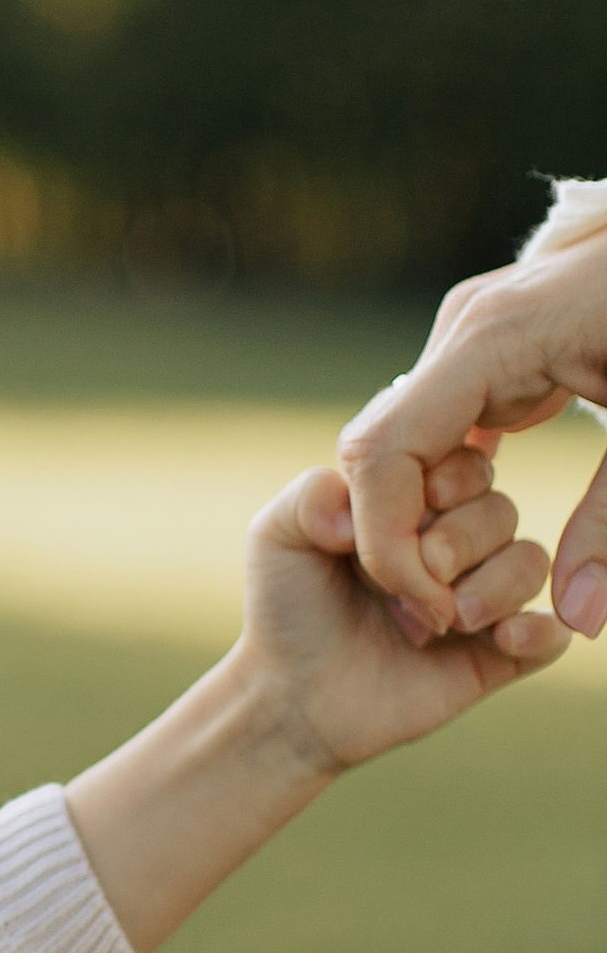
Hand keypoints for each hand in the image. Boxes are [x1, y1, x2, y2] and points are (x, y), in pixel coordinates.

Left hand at [65, 459, 564, 952]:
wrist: (294, 697)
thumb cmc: (285, 611)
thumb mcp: (277, 539)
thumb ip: (312, 494)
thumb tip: (368, 497)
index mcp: (413, 508)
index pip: (464, 465)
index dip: (447, 481)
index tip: (414, 509)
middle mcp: (455, 547)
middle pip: (502, 509)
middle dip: (461, 537)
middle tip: (420, 574)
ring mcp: (479, 600)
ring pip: (531, 562)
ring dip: (495, 583)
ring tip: (445, 617)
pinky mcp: (497, 655)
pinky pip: (552, 633)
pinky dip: (539, 629)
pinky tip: (501, 638)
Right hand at [339, 218, 606, 637]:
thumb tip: (574, 622)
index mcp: (493, 341)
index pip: (384, 451)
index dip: (388, 543)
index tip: (436, 609)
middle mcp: (463, 330)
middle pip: (379, 450)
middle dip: (397, 540)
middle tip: (447, 611)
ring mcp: (472, 334)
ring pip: (403, 442)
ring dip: (421, 517)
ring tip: (466, 581)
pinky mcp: (490, 347)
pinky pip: (439, 424)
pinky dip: (445, 485)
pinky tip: (475, 532)